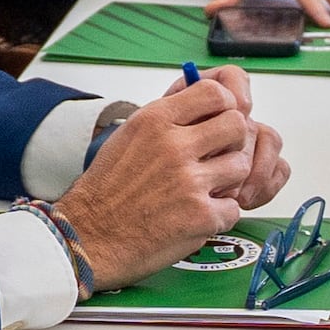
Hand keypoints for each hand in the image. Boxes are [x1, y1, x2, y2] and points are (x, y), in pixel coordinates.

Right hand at [55, 76, 281, 286]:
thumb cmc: (107, 190)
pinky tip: (196, 217)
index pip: (214, 93)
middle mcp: (174, 146)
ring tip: (203, 191)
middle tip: (219, 157)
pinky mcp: (200, 216)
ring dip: (227, 181)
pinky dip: (219, 216)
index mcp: (155, 121)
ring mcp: (189, 181)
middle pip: (236, 126)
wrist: (89, 236)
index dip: (225, 107)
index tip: (221, 119)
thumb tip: (204, 109)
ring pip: (240, 166)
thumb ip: (167, 120)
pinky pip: (233, 208)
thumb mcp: (130, 137)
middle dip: (233, 142)